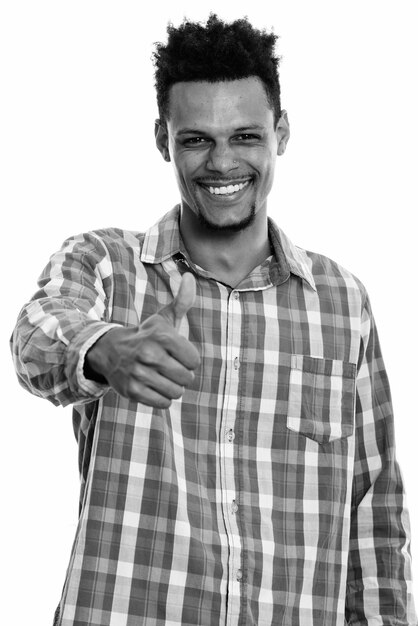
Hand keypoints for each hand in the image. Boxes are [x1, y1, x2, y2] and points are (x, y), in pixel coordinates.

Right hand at [85, 272, 199, 407]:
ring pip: (176, 393)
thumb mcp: (163, 318)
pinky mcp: (132, 391)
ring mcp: (139, 373)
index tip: (177, 354)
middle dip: (182, 375)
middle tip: (169, 367)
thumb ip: (182, 300)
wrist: (110, 351)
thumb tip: (189, 277)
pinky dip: (162, 398)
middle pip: (187, 378)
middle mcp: (149, 354)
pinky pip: (163, 403)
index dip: (189, 360)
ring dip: (173, 388)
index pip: (194, 360)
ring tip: (162, 377)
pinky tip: (153, 387)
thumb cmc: (147, 336)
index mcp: (161, 336)